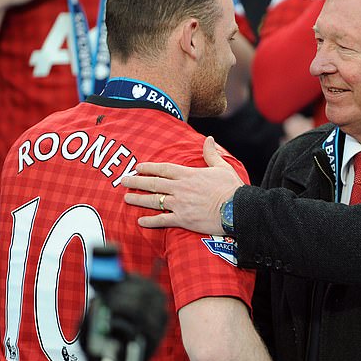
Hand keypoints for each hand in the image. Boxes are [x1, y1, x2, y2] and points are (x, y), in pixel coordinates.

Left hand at [122, 137, 244, 232]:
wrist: (237, 209)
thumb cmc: (231, 188)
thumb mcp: (222, 167)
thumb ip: (211, 153)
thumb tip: (209, 139)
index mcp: (189, 175)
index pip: (163, 169)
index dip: (149, 167)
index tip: (138, 167)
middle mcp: (181, 188)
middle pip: (154, 184)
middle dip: (136, 182)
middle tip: (123, 181)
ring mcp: (180, 204)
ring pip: (154, 201)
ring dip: (138, 199)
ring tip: (126, 198)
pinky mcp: (183, 219)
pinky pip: (162, 220)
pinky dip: (150, 221)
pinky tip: (140, 221)